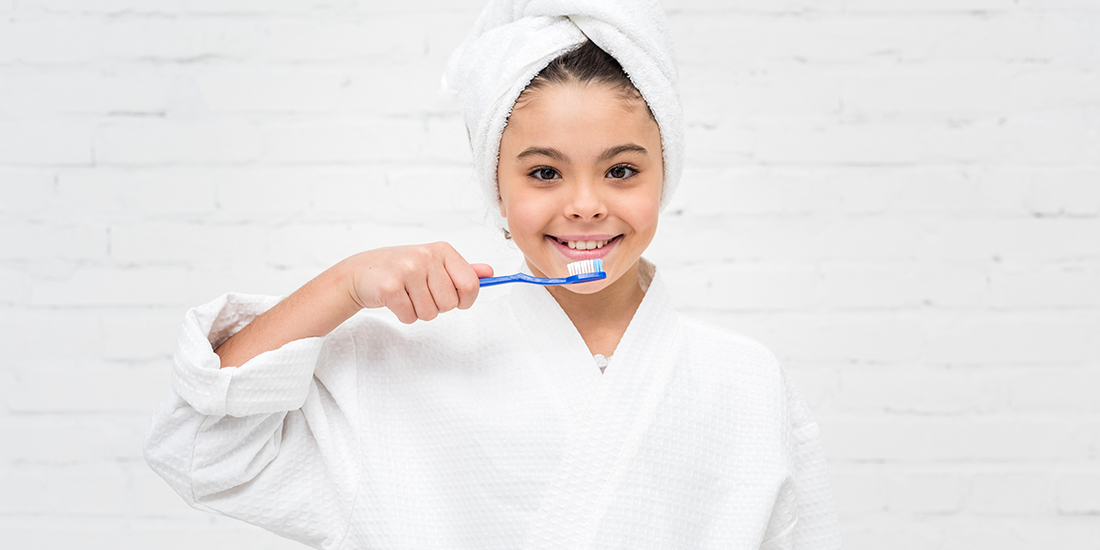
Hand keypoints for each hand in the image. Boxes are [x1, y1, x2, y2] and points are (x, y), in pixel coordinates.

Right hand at [342, 242, 493, 323]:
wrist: (360, 273)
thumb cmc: (399, 269)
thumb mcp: (432, 263)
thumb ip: (461, 270)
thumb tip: (489, 273)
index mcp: (442, 250)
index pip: (471, 285)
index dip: (465, 300)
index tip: (454, 298)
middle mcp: (426, 257)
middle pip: (450, 304)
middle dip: (437, 306)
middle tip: (420, 293)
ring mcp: (408, 270)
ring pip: (431, 313)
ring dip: (419, 311)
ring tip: (407, 295)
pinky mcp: (391, 287)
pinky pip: (411, 317)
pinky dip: (404, 315)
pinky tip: (395, 300)